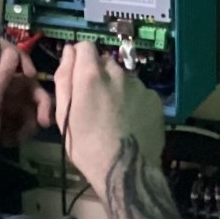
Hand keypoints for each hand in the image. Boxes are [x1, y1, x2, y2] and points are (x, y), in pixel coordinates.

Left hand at [0, 41, 51, 147]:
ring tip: (27, 136)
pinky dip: (20, 129)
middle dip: (35, 102)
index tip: (32, 75)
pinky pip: (16, 120)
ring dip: (30, 119)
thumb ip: (0, 75)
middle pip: (19, 84)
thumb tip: (10, 49)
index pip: (3, 57)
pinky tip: (17, 141)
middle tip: (45, 121)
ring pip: (21, 103)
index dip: (21, 62)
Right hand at [53, 42, 164, 192]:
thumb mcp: (65, 115)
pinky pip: (140, 91)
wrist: (127, 171)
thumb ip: (64, 79)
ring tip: (114, 115)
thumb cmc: (87, 147)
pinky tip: (130, 121)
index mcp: (90, 76)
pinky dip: (134, 100)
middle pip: (105, 62)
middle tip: (95, 102)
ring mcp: (139, 85)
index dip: (80, 58)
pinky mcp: (154, 98)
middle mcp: (117, 73)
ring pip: (123, 77)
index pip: (85, 47)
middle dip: (98, 75)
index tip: (78, 74)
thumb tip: (68, 52)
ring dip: (117, 88)